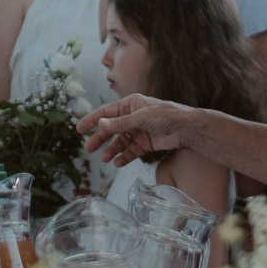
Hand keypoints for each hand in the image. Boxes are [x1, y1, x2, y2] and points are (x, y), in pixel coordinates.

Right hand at [77, 94, 193, 166]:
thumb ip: (120, 123)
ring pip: (120, 142)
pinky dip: (125, 157)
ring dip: (112, 150)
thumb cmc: (166, 115)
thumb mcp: (141, 118)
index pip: (106, 112)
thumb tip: (100, 124)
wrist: (187, 128)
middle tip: (88, 149)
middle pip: (111, 129)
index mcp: (130, 104)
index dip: (92, 120)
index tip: (79, 129)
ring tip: (105, 159)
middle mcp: (132, 117)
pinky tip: (118, 163)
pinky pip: (131, 151)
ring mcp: (139, 131)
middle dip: (100, 139)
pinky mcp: (146, 143)